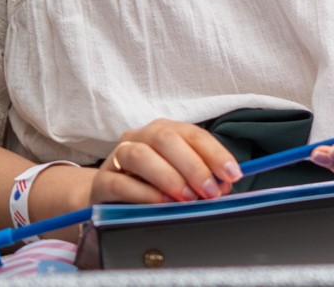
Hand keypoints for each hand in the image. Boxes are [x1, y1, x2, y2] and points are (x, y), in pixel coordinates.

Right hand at [91, 120, 241, 205]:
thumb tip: (223, 185)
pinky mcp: (101, 181)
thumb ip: (200, 176)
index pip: (194, 135)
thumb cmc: (150, 181)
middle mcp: (141, 136)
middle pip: (167, 140)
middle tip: (209, 191)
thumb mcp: (178, 174)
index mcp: (165, 130)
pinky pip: (120, 183)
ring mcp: (117, 156)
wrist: (108, 192)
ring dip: (169, 177)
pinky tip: (161, 203)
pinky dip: (144, 193)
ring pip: (140, 155)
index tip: (232, 175)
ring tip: (186, 198)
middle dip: (193, 166)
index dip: (215, 154)